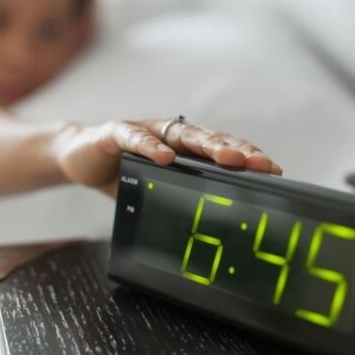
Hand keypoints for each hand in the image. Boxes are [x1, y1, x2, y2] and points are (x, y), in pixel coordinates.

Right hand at [53, 118, 281, 197]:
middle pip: (208, 139)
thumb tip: (215, 225)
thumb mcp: (158, 186)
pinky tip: (165, 156)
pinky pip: (134, 137)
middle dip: (236, 151)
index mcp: (183, 148)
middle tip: (260, 164)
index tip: (274, 171)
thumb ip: (182, 192)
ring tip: (228, 157)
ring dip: (206, 145)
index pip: (220, 149)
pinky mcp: (116, 132)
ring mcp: (144, 130)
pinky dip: (150, 146)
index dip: (246, 158)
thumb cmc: (124, 171)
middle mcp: (168, 135)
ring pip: (180, 134)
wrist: (80, 157)